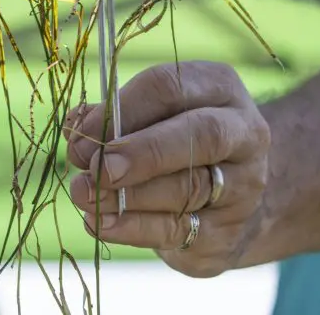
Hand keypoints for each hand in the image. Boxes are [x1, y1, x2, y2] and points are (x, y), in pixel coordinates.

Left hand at [65, 61, 270, 277]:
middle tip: (96, 168)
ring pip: (189, 188)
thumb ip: (113, 118)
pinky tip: (100, 223)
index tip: (82, 134)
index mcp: (219, 88)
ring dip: (128, 195)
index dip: (123, 110)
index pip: (172, 87)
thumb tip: (75, 129)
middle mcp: (244, 133)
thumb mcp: (150, 115)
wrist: (223, 196)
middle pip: (200, 135)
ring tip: (85, 195)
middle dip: (142, 152)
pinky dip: (133, 228)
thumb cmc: (172, 138)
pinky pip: (180, 230)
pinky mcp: (229, 232)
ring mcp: (243, 186)